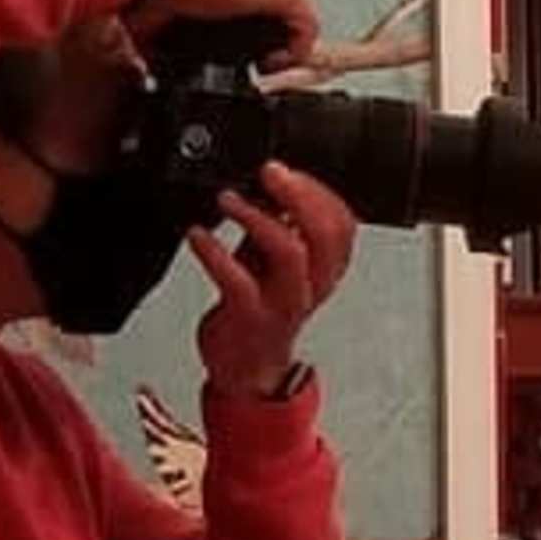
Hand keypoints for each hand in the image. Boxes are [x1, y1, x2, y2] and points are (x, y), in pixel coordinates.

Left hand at [192, 163, 354, 401]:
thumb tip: (266, 183)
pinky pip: (238, 281)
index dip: (319, 192)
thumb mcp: (272, 261)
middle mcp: (310, 285)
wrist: (245, 368)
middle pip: (325, 234)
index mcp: (323, 270)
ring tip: (228, 198)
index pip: (343, 225)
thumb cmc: (258, 310)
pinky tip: (198, 235)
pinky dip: (214, 252)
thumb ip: (274, 225)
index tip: (287, 171)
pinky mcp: (250, 316)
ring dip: (257, 217)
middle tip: (269, 172)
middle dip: (299, 194)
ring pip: (290, 253)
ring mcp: (283, 302)